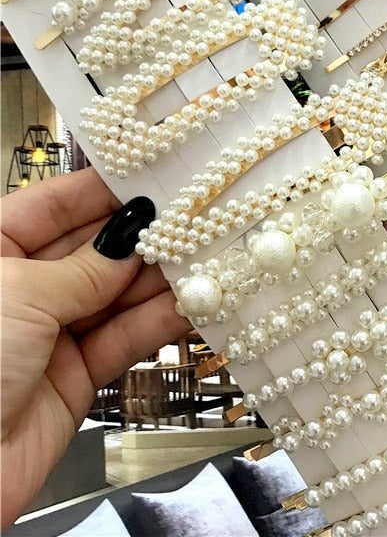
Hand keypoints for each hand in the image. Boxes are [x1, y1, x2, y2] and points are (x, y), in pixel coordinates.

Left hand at [1, 169, 188, 526]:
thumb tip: (132, 238)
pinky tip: (190, 302)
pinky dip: (159, 321)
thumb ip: (85, 269)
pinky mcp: (76, 375)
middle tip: (193, 216)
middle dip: (141, 235)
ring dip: (160, 278)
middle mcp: (22, 289)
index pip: (53, 205)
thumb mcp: (18, 297)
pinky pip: (125, 338)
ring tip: (203, 255)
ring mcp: (51, 333)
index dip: (103, 189)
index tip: (153, 176)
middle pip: (93, 249)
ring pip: (116, 294)